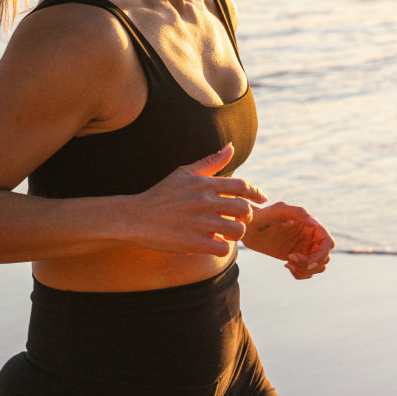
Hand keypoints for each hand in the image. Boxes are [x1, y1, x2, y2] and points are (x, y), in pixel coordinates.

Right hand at [127, 144, 267, 256]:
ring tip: (228, 233)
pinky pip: (222, 248)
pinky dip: (223, 247)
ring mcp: (199, 222)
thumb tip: (231, 147)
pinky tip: (215, 244)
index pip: (242, 185)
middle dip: (246, 216)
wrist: (134, 218)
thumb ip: (210, 162)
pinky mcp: (193, 242)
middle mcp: (205, 201)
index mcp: (204, 183)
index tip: (262, 199)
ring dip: (237, 234)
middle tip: (239, 219)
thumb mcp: (184, 173)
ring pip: (237, 230)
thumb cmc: (161, 194)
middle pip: (244, 209)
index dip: (256, 193)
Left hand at [242, 202, 334, 279]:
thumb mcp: (279, 210)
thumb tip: (315, 222)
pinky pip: (307, 272)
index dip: (322, 255)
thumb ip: (298, 213)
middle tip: (291, 258)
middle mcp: (311, 238)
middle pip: (325, 257)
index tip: (308, 262)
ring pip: (318, 267)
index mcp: (311, 226)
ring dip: (305, 269)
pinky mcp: (296, 258)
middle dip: (311, 263)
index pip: (328, 243)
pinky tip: (286, 265)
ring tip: (288, 261)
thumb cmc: (264, 215)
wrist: (249, 227)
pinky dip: (300, 274)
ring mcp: (304, 249)